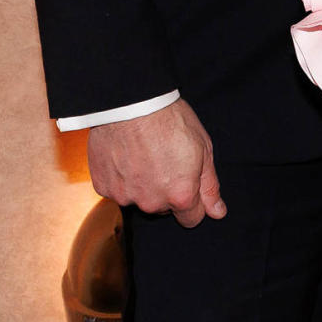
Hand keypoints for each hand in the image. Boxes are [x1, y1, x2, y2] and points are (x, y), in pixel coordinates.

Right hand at [87, 98, 225, 227]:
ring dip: (142, 184)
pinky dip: (121, 177)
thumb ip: (209, 186)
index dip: (193, 202)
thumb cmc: (171, 120)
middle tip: (164, 158)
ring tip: (143, 153)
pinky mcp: (103, 187)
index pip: (191, 219)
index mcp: (180, 196)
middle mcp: (151, 203)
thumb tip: (218, 213)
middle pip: (164, 208)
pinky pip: (116, 189)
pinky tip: (125, 154)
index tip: (188, 181)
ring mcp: (125, 196)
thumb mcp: (203, 148)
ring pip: (139, 199)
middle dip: (166, 191)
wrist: (131, 102)